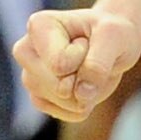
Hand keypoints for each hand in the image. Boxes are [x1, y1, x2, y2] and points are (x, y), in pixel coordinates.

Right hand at [16, 5, 140, 123]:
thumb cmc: (111, 32)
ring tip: (89, 67)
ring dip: (89, 91)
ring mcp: (29, 77)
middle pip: (59, 87)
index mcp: (38, 26)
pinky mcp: (39, 98)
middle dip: (87, 76)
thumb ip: (98, 63)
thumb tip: (81, 94)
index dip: (84, 57)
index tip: (88, 40)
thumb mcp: (115, 36)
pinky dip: (87, 104)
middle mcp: (25, 52)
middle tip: (92, 55)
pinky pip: (68, 113)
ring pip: (63, 101)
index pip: (62, 63)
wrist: (115, 41)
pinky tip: (88, 84)